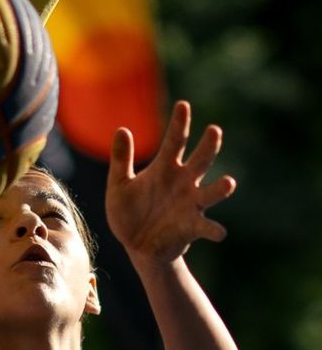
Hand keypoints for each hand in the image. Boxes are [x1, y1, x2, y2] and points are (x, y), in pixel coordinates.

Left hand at [106, 100, 235, 264]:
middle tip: (215, 130)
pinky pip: (206, 227)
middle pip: (200, 161)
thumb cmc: (129, 211)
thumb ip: (121, 159)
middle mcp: (183, 183)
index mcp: (164, 168)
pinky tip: (219, 232)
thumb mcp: (119, 184)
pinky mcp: (192, 227)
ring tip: (228, 182)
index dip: (179, 124)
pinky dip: (213, 230)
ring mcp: (190, 204)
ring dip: (220, 188)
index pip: (174, 142)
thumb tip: (122, 129)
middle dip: (208, 146)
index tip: (183, 105)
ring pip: (210, 193)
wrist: (135, 244)